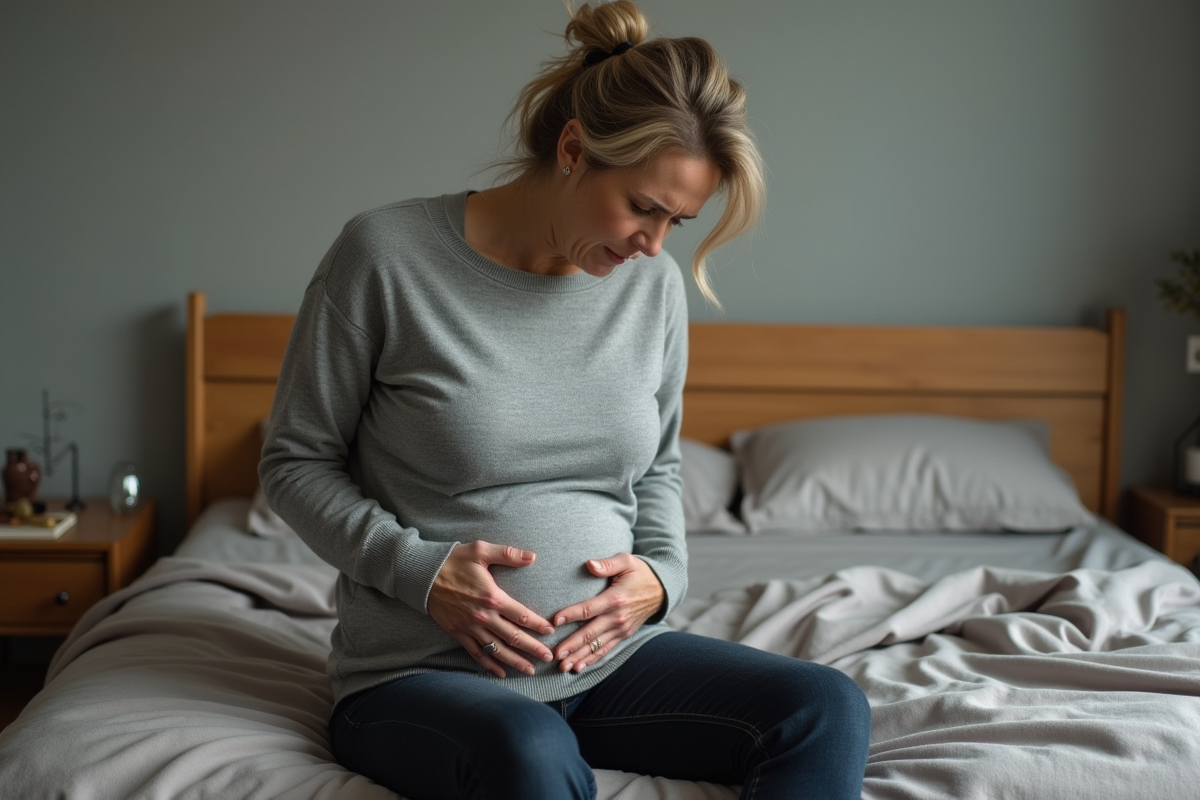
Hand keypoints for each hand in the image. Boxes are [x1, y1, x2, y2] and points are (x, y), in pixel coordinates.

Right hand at [427, 541, 556, 677]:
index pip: (522, 615)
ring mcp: (470, 627)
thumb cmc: (453, 560)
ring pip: (497, 649)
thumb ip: (508, 554)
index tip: (551, 631)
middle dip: (533, 648)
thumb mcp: (481, 550)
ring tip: (531, 670)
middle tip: (549, 657)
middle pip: (514, 637)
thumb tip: (533, 556)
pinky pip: (476, 653)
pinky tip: (501, 672)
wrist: (422, 574)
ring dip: (515, 661)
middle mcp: (483, 616)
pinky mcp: (458, 633)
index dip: (539, 625)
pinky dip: (489, 664)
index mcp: (492, 597)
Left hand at [552, 554, 664, 672]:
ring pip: (596, 646)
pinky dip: (592, 659)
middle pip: (590, 633)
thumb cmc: (640, 572)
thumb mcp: (626, 561)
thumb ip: (607, 564)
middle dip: (572, 645)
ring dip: (579, 657)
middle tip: (555, 654)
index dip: (571, 614)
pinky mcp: (623, 635)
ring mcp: (621, 629)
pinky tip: (578, 667)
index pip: (589, 609)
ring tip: (563, 666)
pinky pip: (605, 649)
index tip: (555, 620)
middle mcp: (618, 617)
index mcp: (616, 598)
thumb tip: (589, 564)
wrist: (662, 590)